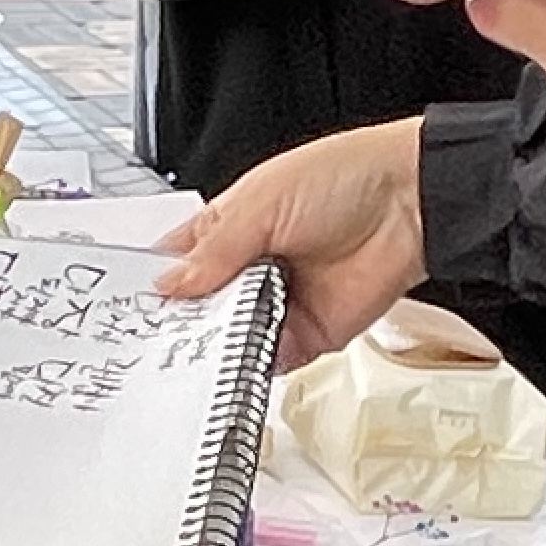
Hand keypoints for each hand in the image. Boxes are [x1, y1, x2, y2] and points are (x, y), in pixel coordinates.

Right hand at [156, 116, 430, 368]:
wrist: (411, 204)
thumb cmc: (343, 178)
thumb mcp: (261, 204)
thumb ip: (214, 252)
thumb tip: (170, 286)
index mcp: (229, 229)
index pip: (177, 264)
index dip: (155, 285)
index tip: (133, 308)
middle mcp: (249, 269)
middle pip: (199, 310)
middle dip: (181, 324)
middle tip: (160, 337)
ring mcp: (276, 304)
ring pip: (229, 340)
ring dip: (215, 347)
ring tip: (199, 348)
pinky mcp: (306, 336)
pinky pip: (269, 361)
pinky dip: (252, 366)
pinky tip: (238, 360)